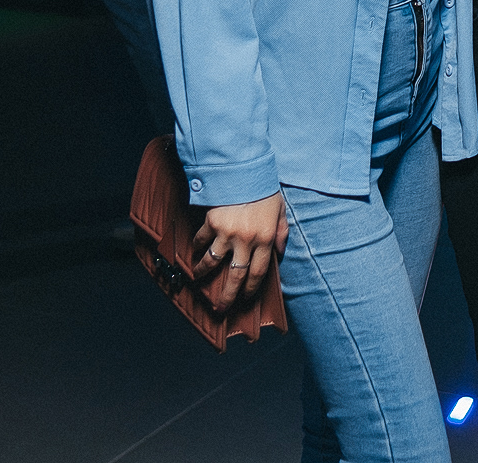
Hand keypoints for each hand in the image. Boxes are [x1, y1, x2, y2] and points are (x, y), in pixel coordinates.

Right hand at [191, 191, 286, 311]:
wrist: (244, 168)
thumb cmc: (265, 189)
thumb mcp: (281, 209)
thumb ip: (282, 232)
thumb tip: (281, 252)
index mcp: (266, 238)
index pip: (258, 272)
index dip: (251, 288)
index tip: (245, 298)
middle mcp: (246, 240)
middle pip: (235, 276)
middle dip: (227, 296)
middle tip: (221, 308)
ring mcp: (227, 233)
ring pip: (212, 262)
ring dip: (204, 273)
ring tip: (199, 279)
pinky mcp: (211, 222)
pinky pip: (201, 240)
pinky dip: (196, 247)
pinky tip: (195, 252)